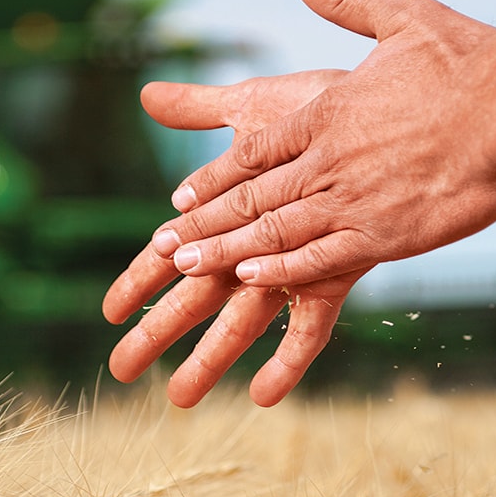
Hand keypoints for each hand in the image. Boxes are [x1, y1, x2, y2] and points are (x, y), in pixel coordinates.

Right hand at [104, 70, 358, 407]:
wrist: (387, 109)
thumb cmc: (323, 109)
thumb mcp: (254, 107)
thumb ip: (202, 108)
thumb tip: (147, 96)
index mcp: (231, 211)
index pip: (170, 251)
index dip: (138, 281)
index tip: (109, 313)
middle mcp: (256, 244)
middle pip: (194, 296)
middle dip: (156, 332)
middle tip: (120, 370)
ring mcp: (293, 263)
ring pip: (242, 320)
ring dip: (210, 359)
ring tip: (179, 400)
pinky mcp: (334, 272)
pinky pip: (310, 324)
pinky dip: (289, 360)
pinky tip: (263, 396)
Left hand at [147, 0, 495, 288]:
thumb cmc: (467, 60)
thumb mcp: (400, 18)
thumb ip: (346, 0)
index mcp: (328, 111)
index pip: (256, 149)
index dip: (217, 175)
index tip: (183, 193)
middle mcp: (327, 159)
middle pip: (252, 197)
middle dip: (205, 224)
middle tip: (165, 247)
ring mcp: (351, 199)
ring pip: (273, 232)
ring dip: (227, 252)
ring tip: (187, 268)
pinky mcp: (383, 235)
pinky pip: (320, 259)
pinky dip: (282, 271)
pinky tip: (252, 281)